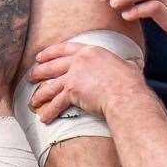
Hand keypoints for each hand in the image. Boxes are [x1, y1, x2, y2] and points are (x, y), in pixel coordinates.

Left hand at [27, 39, 142, 121]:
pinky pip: (56, 103)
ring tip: (33, 100)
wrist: (125, 95)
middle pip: (54, 65)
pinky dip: (49, 111)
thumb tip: (135, 63)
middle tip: (31, 75)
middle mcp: (79, 60)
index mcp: (91, 51)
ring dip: (40, 93)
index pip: (65, 48)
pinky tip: (43, 118)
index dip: (51, 52)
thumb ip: (127, 64)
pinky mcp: (71, 91)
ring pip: (51, 84)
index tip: (41, 56)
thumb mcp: (129, 66)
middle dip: (40, 71)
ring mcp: (74, 75)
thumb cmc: (130, 83)